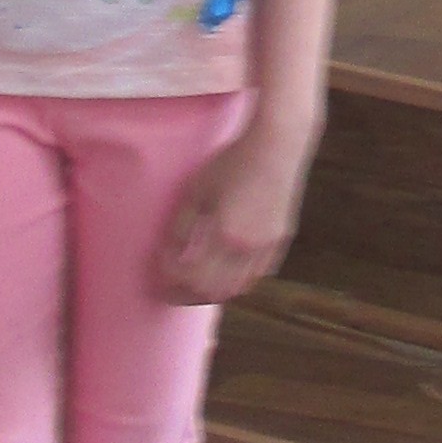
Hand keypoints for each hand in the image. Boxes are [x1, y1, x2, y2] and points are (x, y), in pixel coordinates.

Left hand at [156, 123, 311, 304]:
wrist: (276, 146)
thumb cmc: (233, 162)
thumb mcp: (199, 190)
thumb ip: (184, 225)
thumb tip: (170, 253)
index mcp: (225, 234)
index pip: (192, 276)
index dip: (173, 278)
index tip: (160, 272)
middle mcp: (248, 247)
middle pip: (215, 290)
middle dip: (189, 296)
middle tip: (171, 294)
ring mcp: (268, 245)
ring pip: (240, 287)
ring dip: (216, 293)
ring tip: (197, 289)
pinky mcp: (281, 238)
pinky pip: (260, 273)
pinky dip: (241, 282)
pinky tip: (229, 276)